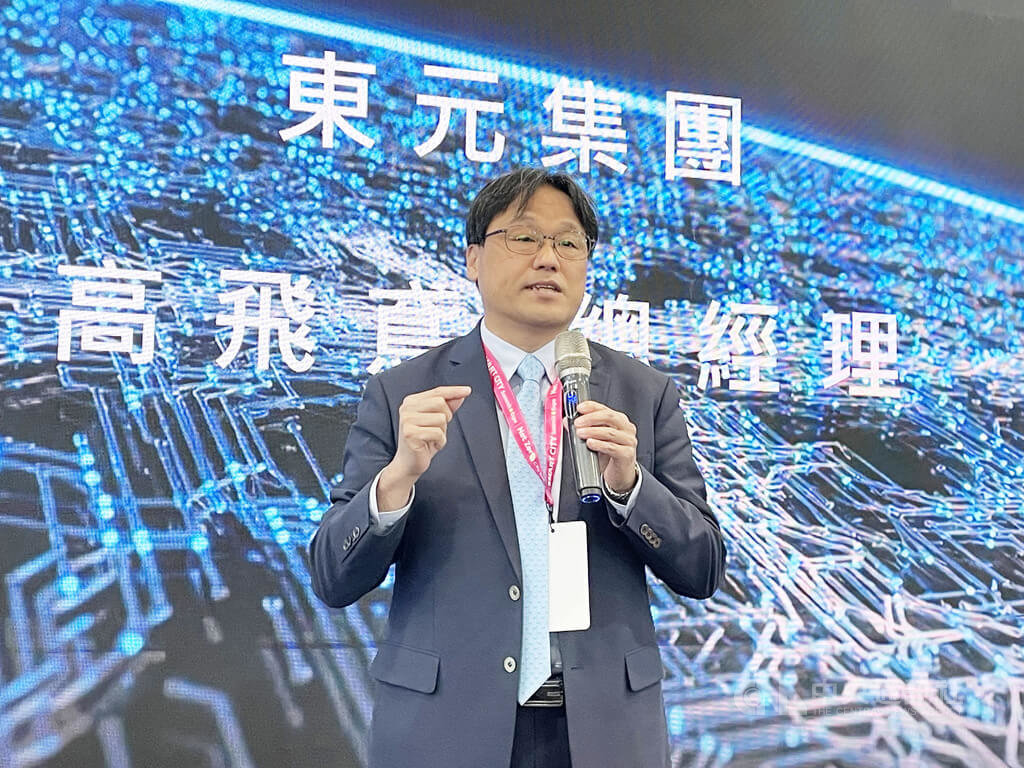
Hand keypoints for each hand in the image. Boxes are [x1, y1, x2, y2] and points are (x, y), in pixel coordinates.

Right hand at [377, 385, 470, 509]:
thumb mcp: (437, 421)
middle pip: (440, 403)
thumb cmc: (424, 441)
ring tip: (432, 438)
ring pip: (441, 419)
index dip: (453, 391)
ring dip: (442, 432)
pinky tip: (431, 445)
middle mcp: (407, 408)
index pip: (437, 392)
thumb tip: (461, 395)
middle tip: (438, 429)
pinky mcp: (410, 433)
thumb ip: (448, 407)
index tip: (467, 390)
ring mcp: (407, 420)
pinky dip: (440, 441)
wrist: (409, 463)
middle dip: (446, 417)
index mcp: (412, 401)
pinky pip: (437, 433)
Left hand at [574, 400, 638, 493]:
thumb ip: (583, 428)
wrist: (620, 473)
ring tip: (580, 433)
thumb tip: (566, 421)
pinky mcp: (627, 454)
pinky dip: (599, 444)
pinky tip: (590, 443)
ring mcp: (629, 441)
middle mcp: (626, 428)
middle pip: (609, 417)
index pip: (605, 408)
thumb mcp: (596, 438)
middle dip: (591, 418)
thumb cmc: (609, 454)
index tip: (579, 408)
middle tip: (577, 423)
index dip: (591, 407)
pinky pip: (612, 447)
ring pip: (610, 432)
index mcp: (619, 420)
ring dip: (592, 431)